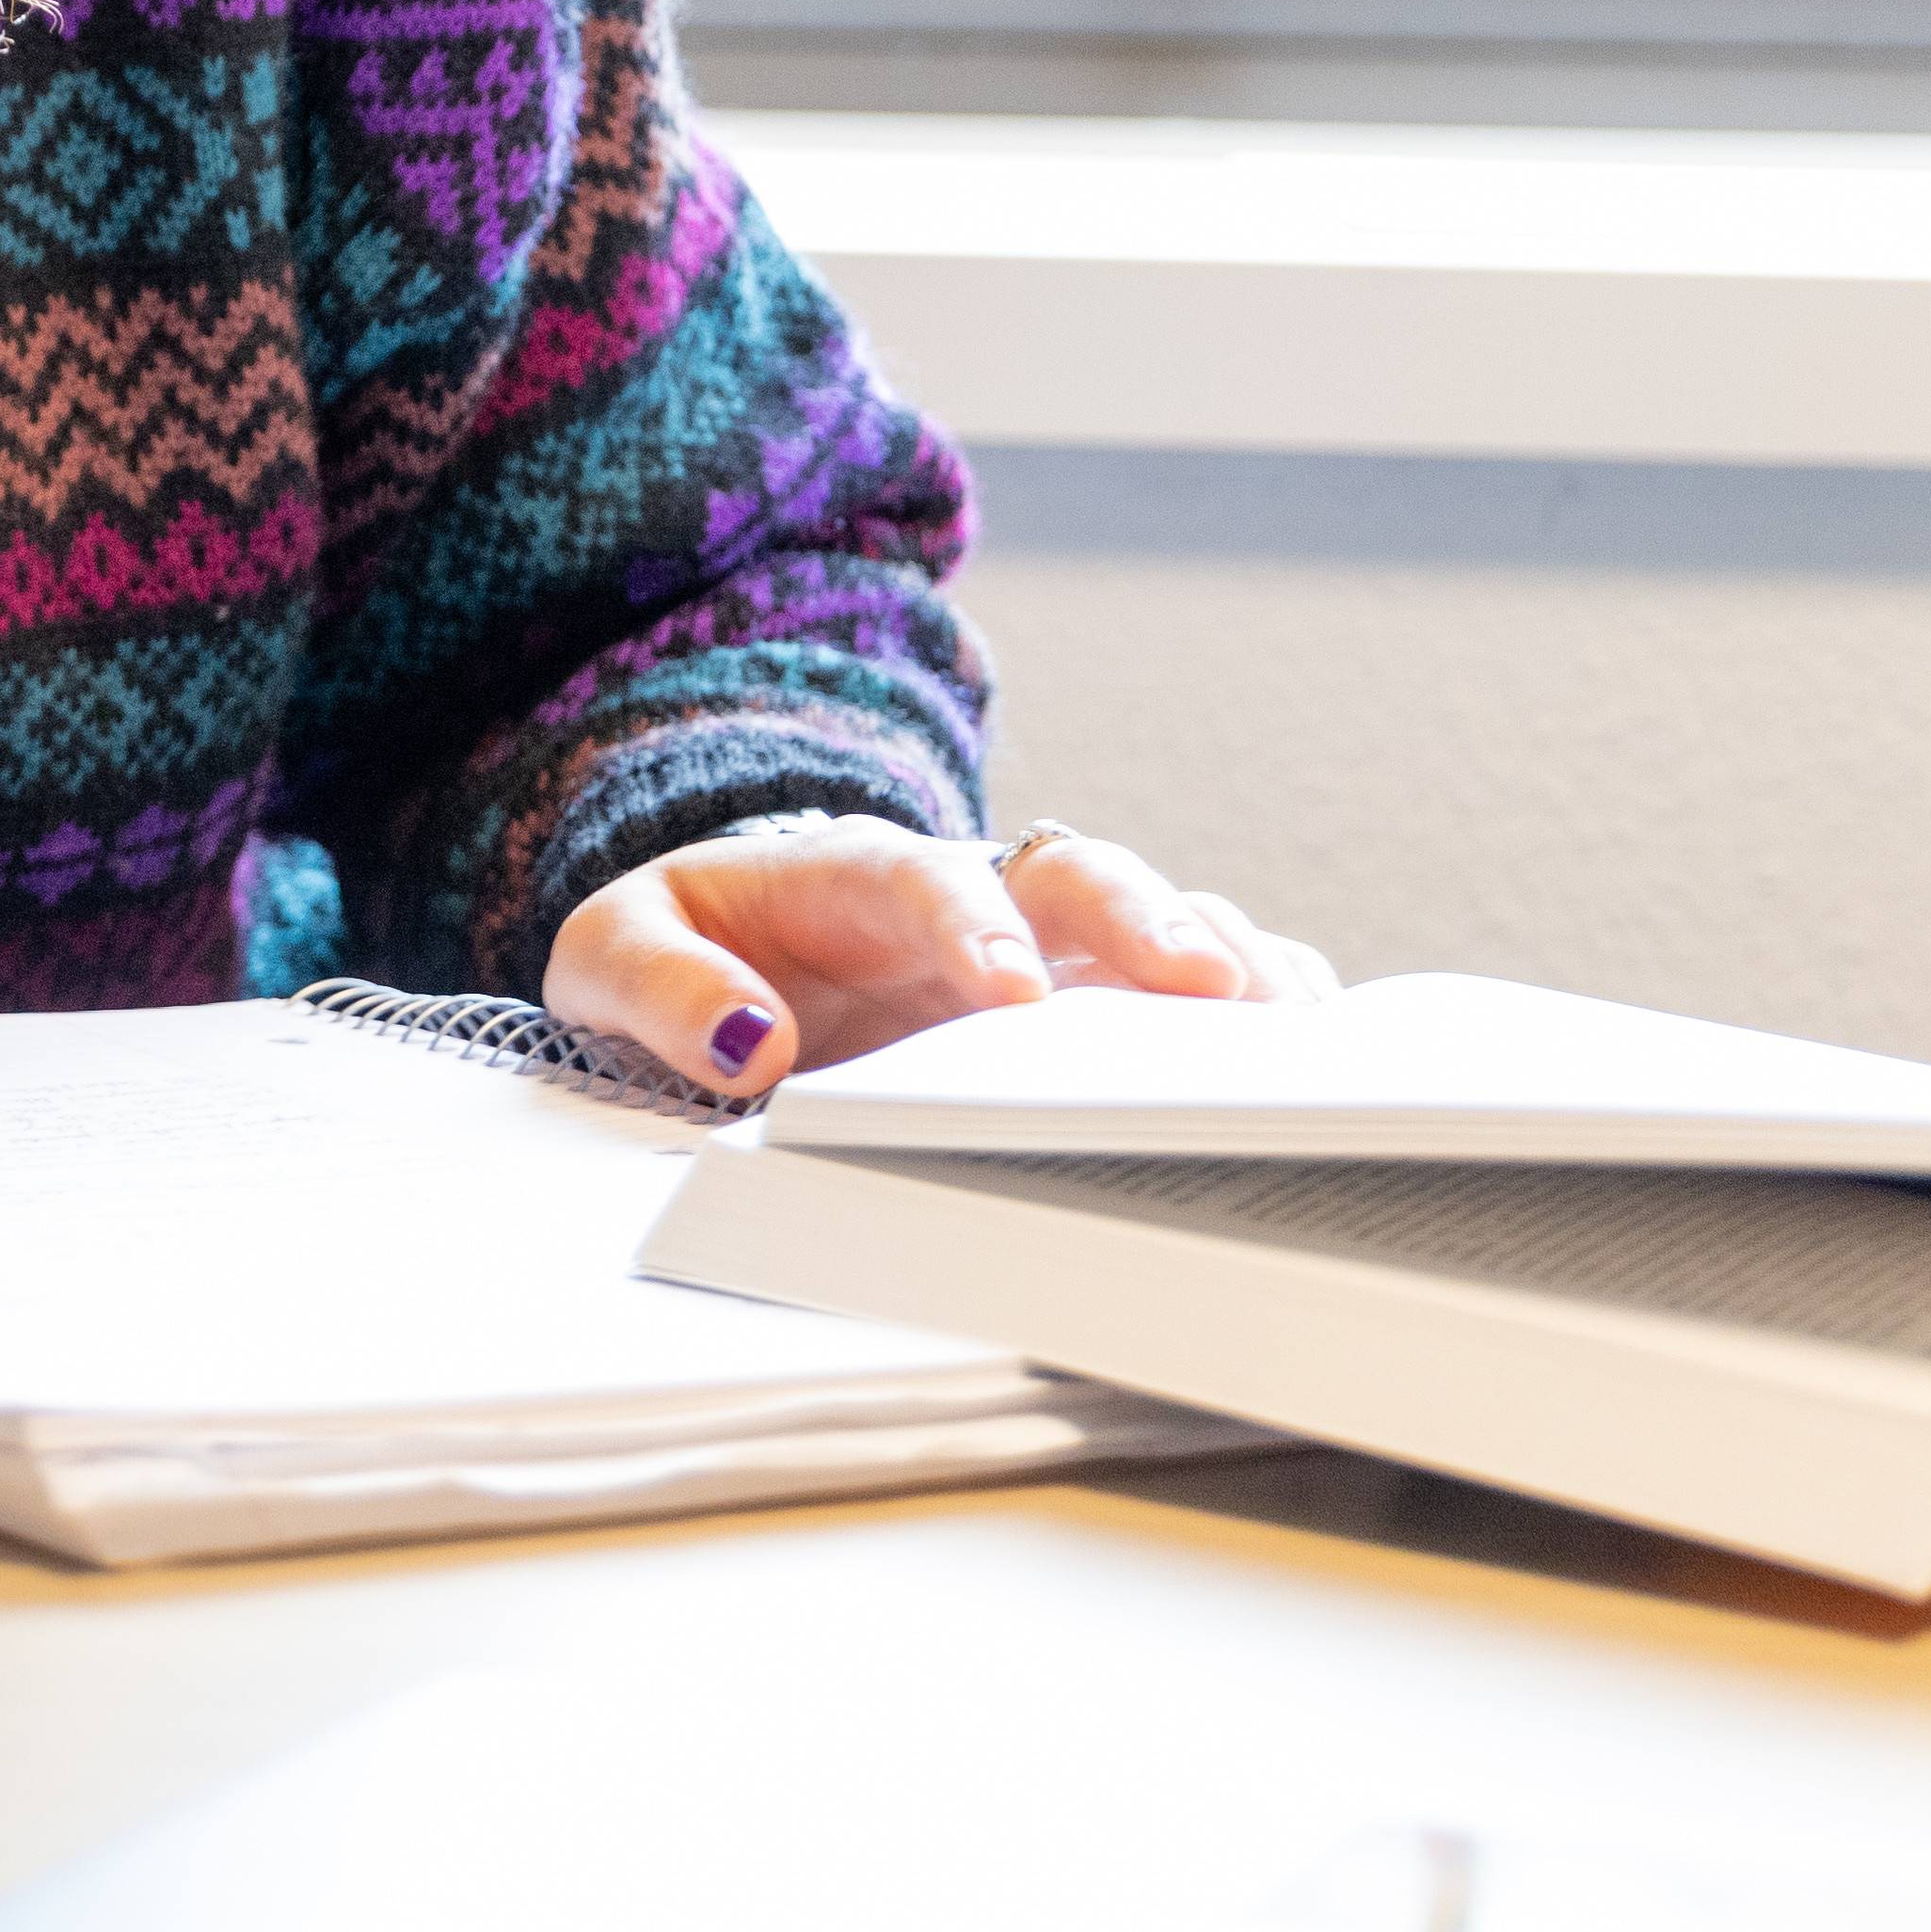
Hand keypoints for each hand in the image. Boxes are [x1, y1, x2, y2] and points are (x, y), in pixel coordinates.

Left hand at [543, 810, 1333, 1100]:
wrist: (722, 950)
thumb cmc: (682, 953)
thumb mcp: (612, 956)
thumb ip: (657, 987)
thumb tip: (741, 1043)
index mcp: (851, 874)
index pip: (920, 879)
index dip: (973, 925)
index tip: (1016, 993)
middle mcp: (973, 891)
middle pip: (1078, 874)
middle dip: (1146, 923)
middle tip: (1211, 991)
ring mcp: (1049, 937)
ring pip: (1163, 917)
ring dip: (1231, 965)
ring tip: (1294, 1036)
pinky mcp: (1098, 991)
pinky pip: (1201, 982)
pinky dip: (1267, 1005)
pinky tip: (1318, 1056)